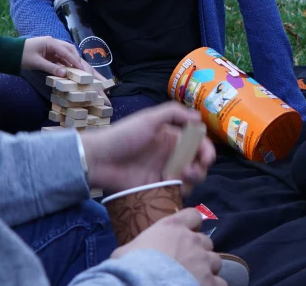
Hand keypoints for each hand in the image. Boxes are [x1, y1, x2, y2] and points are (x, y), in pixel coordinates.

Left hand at [21, 36, 88, 76]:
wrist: (9, 53)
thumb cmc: (22, 56)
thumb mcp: (37, 62)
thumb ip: (51, 68)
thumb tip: (65, 74)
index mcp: (51, 42)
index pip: (67, 51)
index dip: (75, 60)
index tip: (82, 69)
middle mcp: (53, 42)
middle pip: (69, 49)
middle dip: (76, 59)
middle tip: (82, 69)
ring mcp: (51, 47)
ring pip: (66, 53)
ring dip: (71, 61)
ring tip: (77, 70)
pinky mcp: (48, 52)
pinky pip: (60, 57)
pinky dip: (65, 63)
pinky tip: (68, 70)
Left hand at [79, 102, 216, 193]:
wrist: (99, 160)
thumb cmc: (124, 136)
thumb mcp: (149, 118)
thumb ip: (174, 113)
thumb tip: (199, 117)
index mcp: (172, 137)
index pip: (198, 144)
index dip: (206, 150)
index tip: (206, 159)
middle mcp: (172, 155)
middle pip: (197, 163)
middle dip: (200, 168)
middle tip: (189, 171)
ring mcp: (164, 173)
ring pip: (190, 180)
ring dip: (192, 180)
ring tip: (180, 180)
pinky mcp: (157, 189)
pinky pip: (176, 193)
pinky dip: (180, 193)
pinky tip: (172, 189)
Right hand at [112, 208, 224, 285]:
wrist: (143, 285)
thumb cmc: (129, 268)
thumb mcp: (123, 253)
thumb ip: (134, 248)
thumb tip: (127, 255)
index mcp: (172, 227)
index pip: (193, 215)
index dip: (191, 224)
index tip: (186, 233)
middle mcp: (192, 241)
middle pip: (205, 241)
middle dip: (198, 251)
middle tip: (186, 264)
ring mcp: (203, 262)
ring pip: (215, 260)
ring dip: (207, 268)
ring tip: (194, 279)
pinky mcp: (210, 282)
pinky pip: (219, 283)